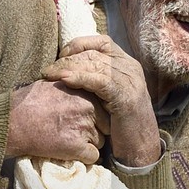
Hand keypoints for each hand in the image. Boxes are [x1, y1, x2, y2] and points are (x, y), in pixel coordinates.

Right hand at [6, 78, 103, 164]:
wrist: (12, 122)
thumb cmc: (27, 102)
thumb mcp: (51, 83)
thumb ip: (70, 85)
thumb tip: (75, 84)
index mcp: (85, 93)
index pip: (104, 109)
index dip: (94, 117)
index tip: (82, 121)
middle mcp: (89, 109)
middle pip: (105, 126)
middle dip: (95, 131)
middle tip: (76, 133)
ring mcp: (84, 129)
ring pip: (100, 142)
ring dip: (88, 144)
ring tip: (70, 142)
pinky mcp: (77, 147)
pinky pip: (93, 157)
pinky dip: (84, 158)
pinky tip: (71, 153)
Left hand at [44, 37, 161, 167]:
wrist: (140, 146)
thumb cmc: (120, 123)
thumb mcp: (109, 95)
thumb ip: (97, 78)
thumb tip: (69, 68)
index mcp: (126, 64)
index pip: (101, 42)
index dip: (78, 45)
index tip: (60, 56)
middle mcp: (130, 68)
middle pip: (94, 53)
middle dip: (68, 59)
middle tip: (48, 70)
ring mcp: (129, 81)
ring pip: (95, 64)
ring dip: (68, 67)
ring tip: (49, 74)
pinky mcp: (125, 96)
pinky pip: (100, 80)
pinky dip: (80, 78)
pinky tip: (64, 80)